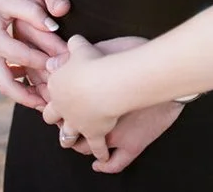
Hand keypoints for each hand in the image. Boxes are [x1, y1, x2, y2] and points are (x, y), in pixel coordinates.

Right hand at [0, 0, 62, 109]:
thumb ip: (34, 14)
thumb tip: (54, 27)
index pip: (23, 57)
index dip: (44, 63)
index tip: (62, 68)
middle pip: (7, 85)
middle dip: (29, 97)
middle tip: (50, 105)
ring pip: (3, 84)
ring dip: (22, 93)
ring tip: (44, 100)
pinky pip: (0, 76)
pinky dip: (15, 81)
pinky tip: (31, 81)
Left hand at [44, 35, 116, 161]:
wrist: (104, 83)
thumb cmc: (92, 62)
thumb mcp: (80, 48)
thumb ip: (71, 47)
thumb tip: (66, 45)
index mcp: (56, 87)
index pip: (47, 92)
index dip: (51, 92)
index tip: (52, 92)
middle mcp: (62, 108)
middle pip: (51, 117)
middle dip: (54, 118)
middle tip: (60, 117)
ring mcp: (76, 124)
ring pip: (67, 136)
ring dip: (69, 138)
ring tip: (72, 141)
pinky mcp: (93, 134)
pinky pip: (96, 147)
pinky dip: (100, 153)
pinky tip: (103, 157)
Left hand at [63, 36, 183, 171]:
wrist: (157, 71)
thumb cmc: (132, 55)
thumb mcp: (100, 47)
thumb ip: (76, 54)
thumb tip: (54, 60)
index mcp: (78, 95)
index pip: (57, 105)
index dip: (56, 104)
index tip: (58, 101)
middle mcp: (89, 119)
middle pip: (66, 128)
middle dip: (64, 126)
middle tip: (65, 122)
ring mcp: (107, 135)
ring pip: (84, 147)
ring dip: (80, 144)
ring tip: (79, 141)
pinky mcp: (129, 144)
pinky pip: (113, 162)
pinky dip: (104, 165)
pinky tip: (99, 164)